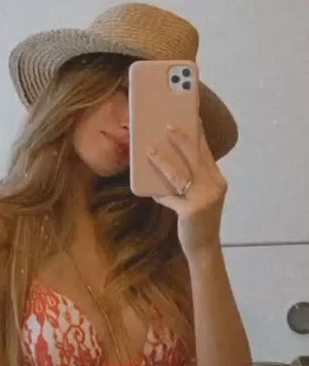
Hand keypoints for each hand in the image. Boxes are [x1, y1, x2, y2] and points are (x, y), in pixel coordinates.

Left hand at [145, 119, 227, 259]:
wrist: (204, 248)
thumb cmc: (198, 220)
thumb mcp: (200, 197)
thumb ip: (192, 180)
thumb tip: (169, 161)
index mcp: (217, 180)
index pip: (206, 152)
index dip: (199, 134)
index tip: (192, 117)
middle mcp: (214, 186)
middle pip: (195, 157)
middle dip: (181, 139)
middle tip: (168, 125)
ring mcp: (204, 198)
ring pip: (179, 174)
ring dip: (162, 161)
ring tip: (148, 150)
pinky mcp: (190, 210)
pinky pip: (169, 198)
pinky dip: (160, 196)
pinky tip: (152, 194)